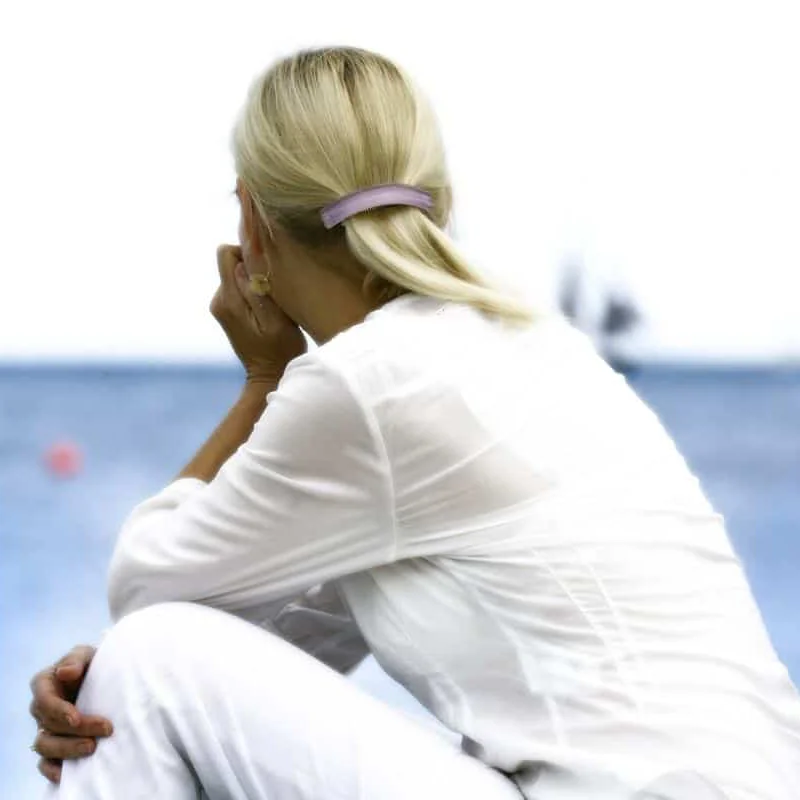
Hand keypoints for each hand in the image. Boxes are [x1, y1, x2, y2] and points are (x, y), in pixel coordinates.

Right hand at [29, 645, 113, 784]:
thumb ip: (76, 660)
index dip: (58, 711)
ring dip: (67, 750)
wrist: (106, 678)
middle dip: (78, 729)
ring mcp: (45, 728)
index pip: (43, 699)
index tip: (76, 718)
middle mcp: (41, 708)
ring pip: (44, 746)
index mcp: (44, 683)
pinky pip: (44, 763)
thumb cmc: (94, 663)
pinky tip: (68, 774)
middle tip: (106, 729)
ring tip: (93, 748)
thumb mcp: (87, 655)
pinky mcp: (54, 745)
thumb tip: (65, 673)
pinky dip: (53, 770)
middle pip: (49, 724)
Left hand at [211, 245, 306, 383]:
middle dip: (254, 267)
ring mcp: (221, 306)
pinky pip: (240, 286)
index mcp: (229, 300)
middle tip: (276, 288)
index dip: (249, 249)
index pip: (227, 253)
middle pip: (231, 261)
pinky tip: (268, 308)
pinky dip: (254, 290)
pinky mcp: (228, 310)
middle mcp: (219, 300)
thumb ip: (259, 289)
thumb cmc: (281, 351)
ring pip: (237, 273)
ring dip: (256, 280)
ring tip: (274, 302)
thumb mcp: (277, 320)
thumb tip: (245, 260)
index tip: (269, 264)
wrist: (269, 377)